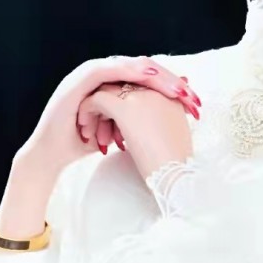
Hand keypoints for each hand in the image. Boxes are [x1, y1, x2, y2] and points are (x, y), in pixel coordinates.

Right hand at [16, 56, 200, 179]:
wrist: (54, 154)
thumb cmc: (87, 143)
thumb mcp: (124, 130)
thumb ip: (144, 116)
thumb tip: (174, 107)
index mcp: (115, 85)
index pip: (150, 80)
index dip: (175, 89)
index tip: (196, 104)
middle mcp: (104, 75)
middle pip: (144, 69)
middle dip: (170, 82)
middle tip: (192, 95)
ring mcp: (90, 74)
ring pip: (129, 66)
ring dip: (155, 76)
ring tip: (177, 88)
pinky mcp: (79, 79)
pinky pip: (107, 69)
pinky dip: (128, 71)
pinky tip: (147, 75)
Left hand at [76, 82, 195, 182]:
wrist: (175, 176)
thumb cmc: (174, 163)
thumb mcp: (172, 133)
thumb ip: (162, 116)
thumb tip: (148, 112)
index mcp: (169, 94)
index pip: (137, 87)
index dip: (123, 103)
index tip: (115, 125)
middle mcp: (156, 89)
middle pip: (121, 86)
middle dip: (108, 106)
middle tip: (101, 131)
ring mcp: (140, 96)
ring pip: (107, 90)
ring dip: (96, 110)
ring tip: (93, 135)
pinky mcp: (125, 108)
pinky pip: (98, 99)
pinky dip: (88, 112)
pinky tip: (87, 132)